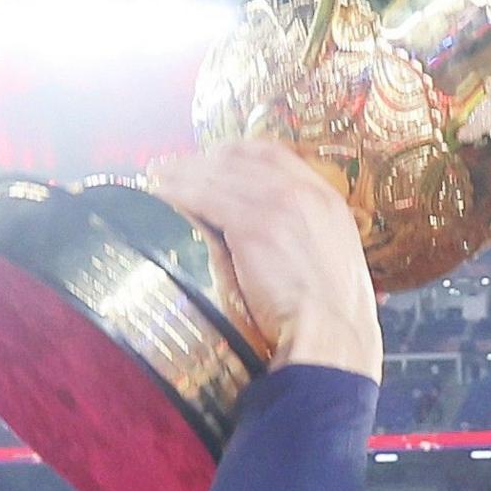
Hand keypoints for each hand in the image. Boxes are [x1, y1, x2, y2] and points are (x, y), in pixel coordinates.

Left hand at [144, 141, 385, 378]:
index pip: (272, 154)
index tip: (210, 159)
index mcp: (325, 199)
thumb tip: (260, 238)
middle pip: (239, 159)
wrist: (334, 337)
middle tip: (170, 169)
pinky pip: (204, 199)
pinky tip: (159, 198)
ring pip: (218, 176)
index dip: (234, 152)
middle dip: (199, 162)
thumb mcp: (328, 262)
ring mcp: (278, 206)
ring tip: (156, 181)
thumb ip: (300, 237)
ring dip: (180, 176)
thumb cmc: (331, 318)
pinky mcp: (253, 226)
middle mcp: (303, 192)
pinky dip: (177, 195)